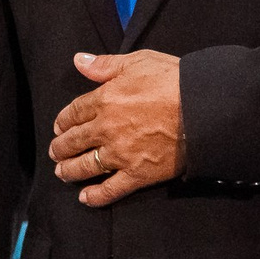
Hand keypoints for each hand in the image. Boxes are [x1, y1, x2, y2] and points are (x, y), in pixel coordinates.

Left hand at [51, 51, 183, 206]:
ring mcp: (121, 154)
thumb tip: (79, 60)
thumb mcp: (138, 61)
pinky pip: (110, 189)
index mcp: (104, 100)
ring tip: (63, 172)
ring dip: (70, 171)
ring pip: (85, 166)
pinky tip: (85, 197)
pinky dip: (95, 196)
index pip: (73, 113)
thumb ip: (105, 64)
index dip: (62, 121)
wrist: (203, 108)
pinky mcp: (138, 174)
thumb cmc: (173, 80)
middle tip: (56, 151)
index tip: (59, 126)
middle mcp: (106, 129)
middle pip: (74, 141)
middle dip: (61, 147)